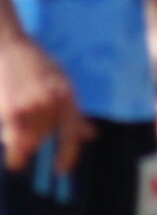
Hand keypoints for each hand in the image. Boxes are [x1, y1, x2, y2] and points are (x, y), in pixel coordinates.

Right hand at [0, 34, 88, 174]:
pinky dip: (15, 150)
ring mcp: (30, 108)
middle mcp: (51, 104)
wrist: (8, 45)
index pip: (71, 134)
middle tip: (25, 123)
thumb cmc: (35, 63)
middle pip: (43, 137)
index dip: (67, 155)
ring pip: (27, 140)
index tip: (61, 170)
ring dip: (21, 140)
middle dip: (35, 137)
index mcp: (66, 97)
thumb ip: (72, 111)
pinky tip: (15, 155)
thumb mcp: (60, 82)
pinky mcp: (12, 111)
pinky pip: (14, 139)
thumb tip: (90, 135)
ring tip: (14, 124)